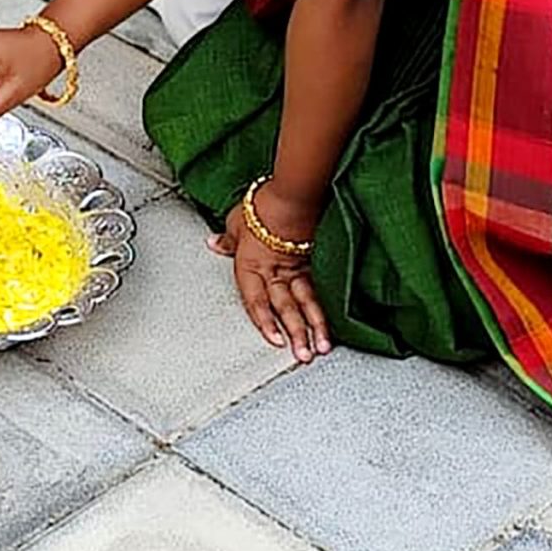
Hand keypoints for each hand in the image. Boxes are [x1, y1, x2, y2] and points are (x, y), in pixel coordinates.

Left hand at [209, 183, 331, 361]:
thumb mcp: (236, 222)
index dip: (265, 322)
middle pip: (285, 307)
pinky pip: (320, 287)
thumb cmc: (262, 205)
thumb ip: (228, 241)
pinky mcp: (314, 261)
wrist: (292, 194)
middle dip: (295, 333)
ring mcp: (298, 268)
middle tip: (303, 356)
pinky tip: (337, 321)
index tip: (275, 341)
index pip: (256, 300)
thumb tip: (214, 244)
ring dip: (316, 326)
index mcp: (252, 265)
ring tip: (323, 346)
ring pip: (307, 301)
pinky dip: (327, 305)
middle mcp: (276, 271)